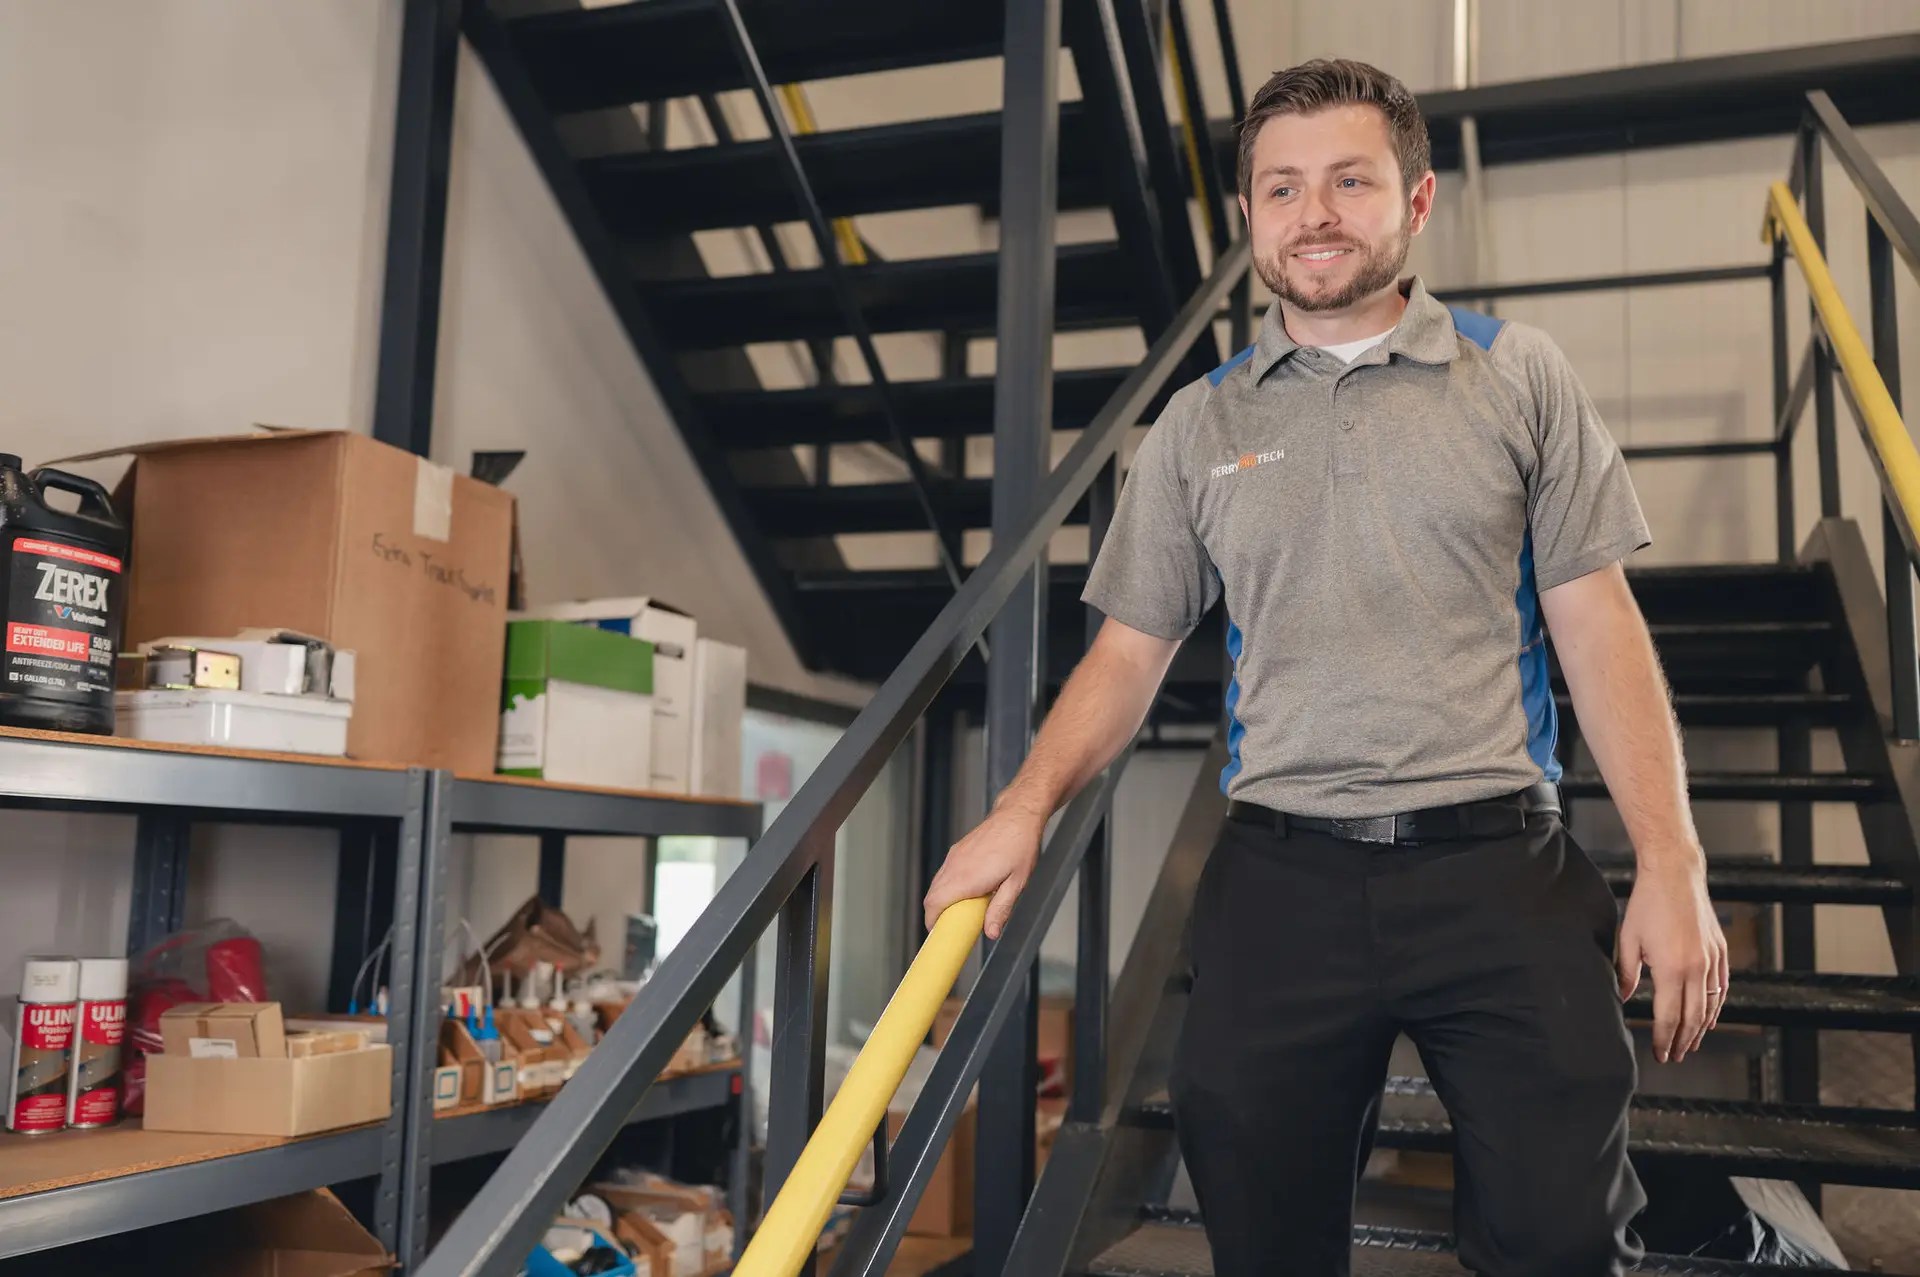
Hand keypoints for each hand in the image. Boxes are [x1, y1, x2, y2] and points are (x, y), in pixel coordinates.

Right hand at [923, 805, 1046, 939]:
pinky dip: (947, 886)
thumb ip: (1000, 910)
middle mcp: (955, 867)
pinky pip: (944, 873)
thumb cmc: (1020, 846)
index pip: (934, 904)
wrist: (1018, 815)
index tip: (938, 933)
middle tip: (952, 926)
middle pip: (932, 896)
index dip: (932, 922)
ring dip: (942, 900)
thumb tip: (991, 932)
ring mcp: (954, 857)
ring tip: (962, 910)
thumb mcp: (1017, 884)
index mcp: (966, 879)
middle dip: (936, 914)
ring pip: (937, 884)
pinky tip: (967, 891)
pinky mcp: (957, 850)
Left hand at [1617, 857, 1727, 1063]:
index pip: (1668, 1017)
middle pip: (1692, 1018)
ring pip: (1710, 1006)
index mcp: (1671, 969)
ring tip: (1689, 1044)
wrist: (1675, 875)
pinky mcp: (1720, 951)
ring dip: (1701, 1029)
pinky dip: (1717, 1007)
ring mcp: (1712, 961)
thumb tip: (1621, 998)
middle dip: (1682, 1041)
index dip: (1663, 1039)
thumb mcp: (1628, 940)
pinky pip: (1721, 988)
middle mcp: (1696, 969)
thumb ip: (1625, 973)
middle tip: (1673, 1056)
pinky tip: (1710, 1018)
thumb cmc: (1648, 904)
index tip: (1659, 1054)